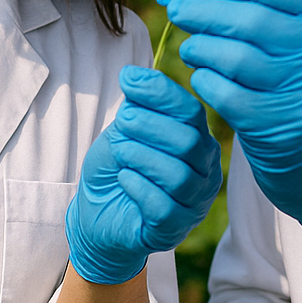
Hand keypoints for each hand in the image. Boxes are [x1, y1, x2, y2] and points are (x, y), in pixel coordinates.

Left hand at [65, 66, 223, 284]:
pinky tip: (124, 178)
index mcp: (197, 138)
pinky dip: (139, 187)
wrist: (96, 214)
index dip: (161, 92)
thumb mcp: (124, 129)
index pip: (191, 111)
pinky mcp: (175, 228)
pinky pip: (164, 207)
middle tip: (123, 122)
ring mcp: (194, 201)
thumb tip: (132, 73)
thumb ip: (135, 104)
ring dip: (142, 157)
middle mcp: (204, 169)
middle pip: (189, 142)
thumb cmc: (118, 167)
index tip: (128, 80)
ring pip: (179, 175)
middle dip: (150, 125)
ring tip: (121, 152)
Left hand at [160, 0, 301, 255]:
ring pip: (235, 57)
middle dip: (204, 9)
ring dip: (201, 47)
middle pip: (251, 19)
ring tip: (189, 47)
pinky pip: (229, 96)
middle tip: (176, 7)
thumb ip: (275, 22)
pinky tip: (200, 80)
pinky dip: (206, 83)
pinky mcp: (284, 129)